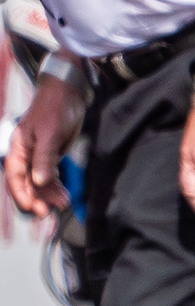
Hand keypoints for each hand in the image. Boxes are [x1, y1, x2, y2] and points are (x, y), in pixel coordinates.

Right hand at [4, 70, 83, 218]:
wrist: (68, 94)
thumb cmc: (54, 109)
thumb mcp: (49, 133)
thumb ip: (44, 158)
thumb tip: (40, 181)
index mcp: (18, 148)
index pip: (15, 176)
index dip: (21, 193)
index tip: (31, 207)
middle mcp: (25, 155)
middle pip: (27, 183)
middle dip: (36, 198)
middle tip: (48, 212)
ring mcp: (38, 157)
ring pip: (39, 182)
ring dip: (49, 195)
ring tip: (63, 203)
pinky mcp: (51, 156)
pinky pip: (50, 177)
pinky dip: (56, 187)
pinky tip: (64, 196)